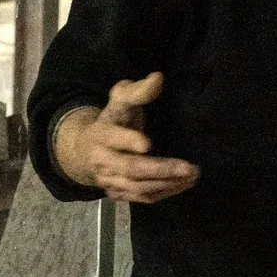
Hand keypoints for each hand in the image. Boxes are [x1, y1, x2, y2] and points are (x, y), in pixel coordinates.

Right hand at [55, 73, 199, 203]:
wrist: (84, 150)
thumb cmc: (112, 121)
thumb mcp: (119, 101)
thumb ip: (137, 92)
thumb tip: (158, 78)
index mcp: (100, 134)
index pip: (112, 138)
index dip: (128, 141)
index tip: (148, 144)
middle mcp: (101, 160)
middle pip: (130, 168)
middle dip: (160, 169)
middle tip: (189, 168)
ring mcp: (108, 180)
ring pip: (138, 187)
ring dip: (167, 183)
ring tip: (192, 175)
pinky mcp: (117, 194)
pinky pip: (142, 198)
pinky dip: (164, 192)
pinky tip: (183, 184)